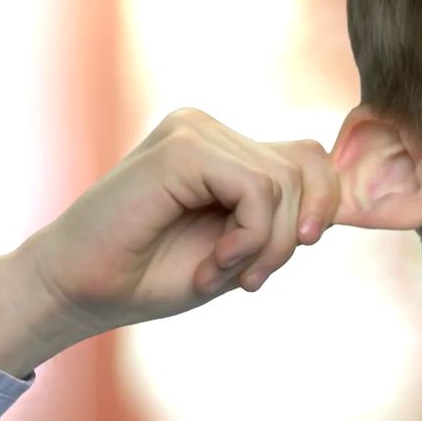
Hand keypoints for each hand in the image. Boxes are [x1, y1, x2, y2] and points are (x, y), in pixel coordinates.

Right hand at [17, 107, 347, 340]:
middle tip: (247, 279)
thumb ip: (283, 219)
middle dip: (288, 237)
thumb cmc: (150, 275)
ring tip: (220, 272)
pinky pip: (256, 189)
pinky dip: (248, 237)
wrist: (76, 291)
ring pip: (284, 183)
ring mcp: (192, 132)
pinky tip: (215, 263)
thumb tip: (344, 200)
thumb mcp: (239, 248)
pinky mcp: (181, 149)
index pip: (309, 156)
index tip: (300, 249)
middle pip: (304, 169)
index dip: (324, 204)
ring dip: (264, 245)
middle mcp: (207, 129)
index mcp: (222, 147)